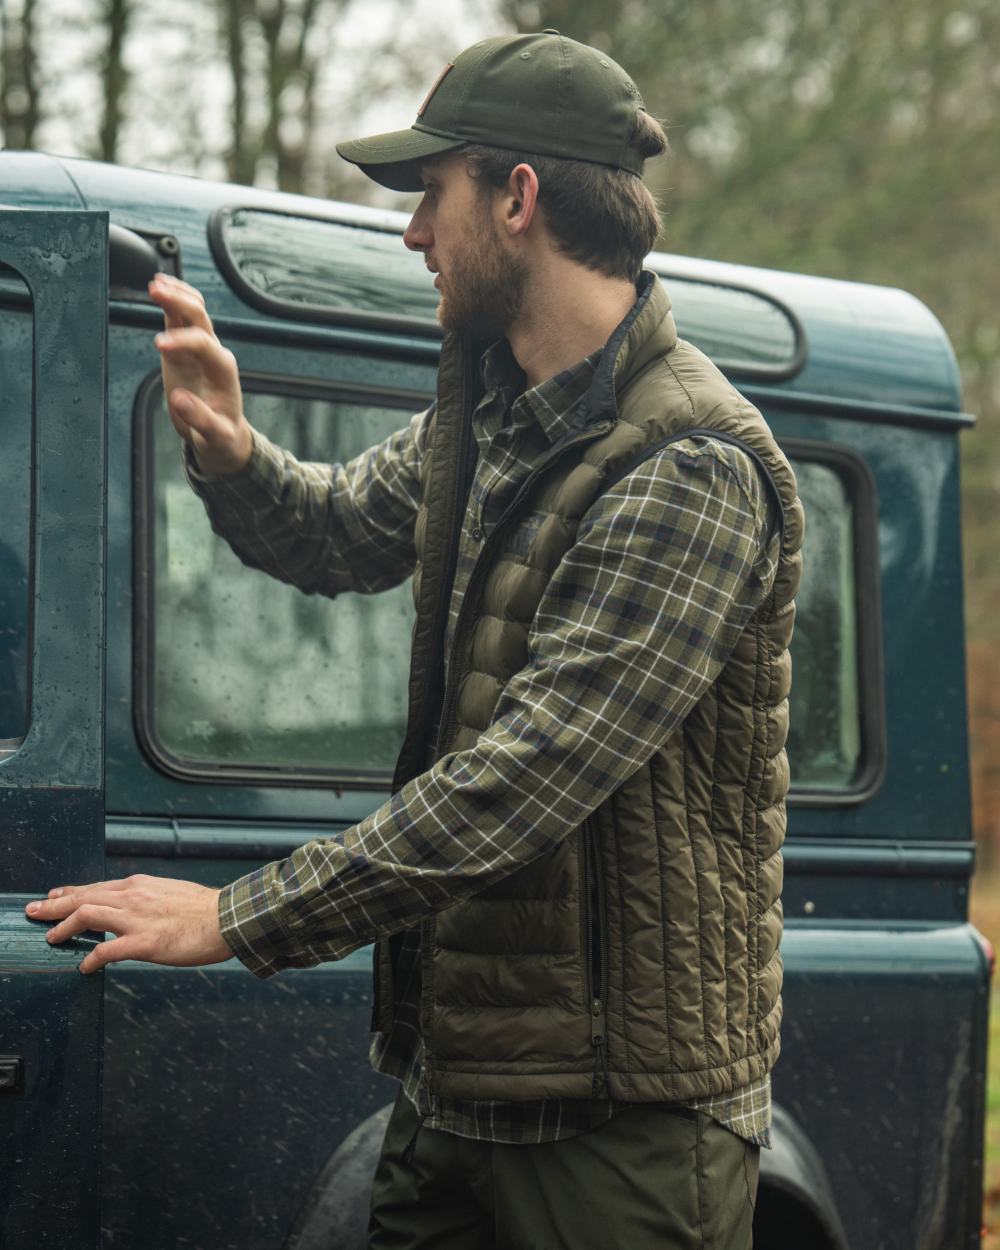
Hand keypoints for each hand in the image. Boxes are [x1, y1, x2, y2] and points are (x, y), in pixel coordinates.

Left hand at [23, 875, 233, 974]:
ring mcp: (136, 919)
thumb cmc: (204, 909)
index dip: (70, 892)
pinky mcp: (144, 943)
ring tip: (50, 937)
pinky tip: (84, 967)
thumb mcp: (170, 892)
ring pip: (86, 915)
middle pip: (82, 897)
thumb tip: (135, 908)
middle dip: (53, 905)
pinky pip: (106, 950)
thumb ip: (147, 898)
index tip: (54, 896)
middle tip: (33, 910)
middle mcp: (133, 896)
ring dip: (63, 927)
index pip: (96, 886)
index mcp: (140, 884)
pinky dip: (90, 958)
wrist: (227, 918)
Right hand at [148, 273, 252, 476]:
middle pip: (200, 317)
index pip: (204, 344)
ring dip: (176, 294)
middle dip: (179, 302)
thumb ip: (200, 418)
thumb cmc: (221, 437)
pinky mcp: (186, 349)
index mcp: (223, 370)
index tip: (159, 346)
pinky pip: (181, 318)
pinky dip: (172, 300)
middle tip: (156, 291)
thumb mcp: (215, 436)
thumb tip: (178, 399)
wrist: (223, 437)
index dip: (183, 342)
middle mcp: (214, 353)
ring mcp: (200, 348)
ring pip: (192, 311)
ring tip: (155, 283)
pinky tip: (159, 286)